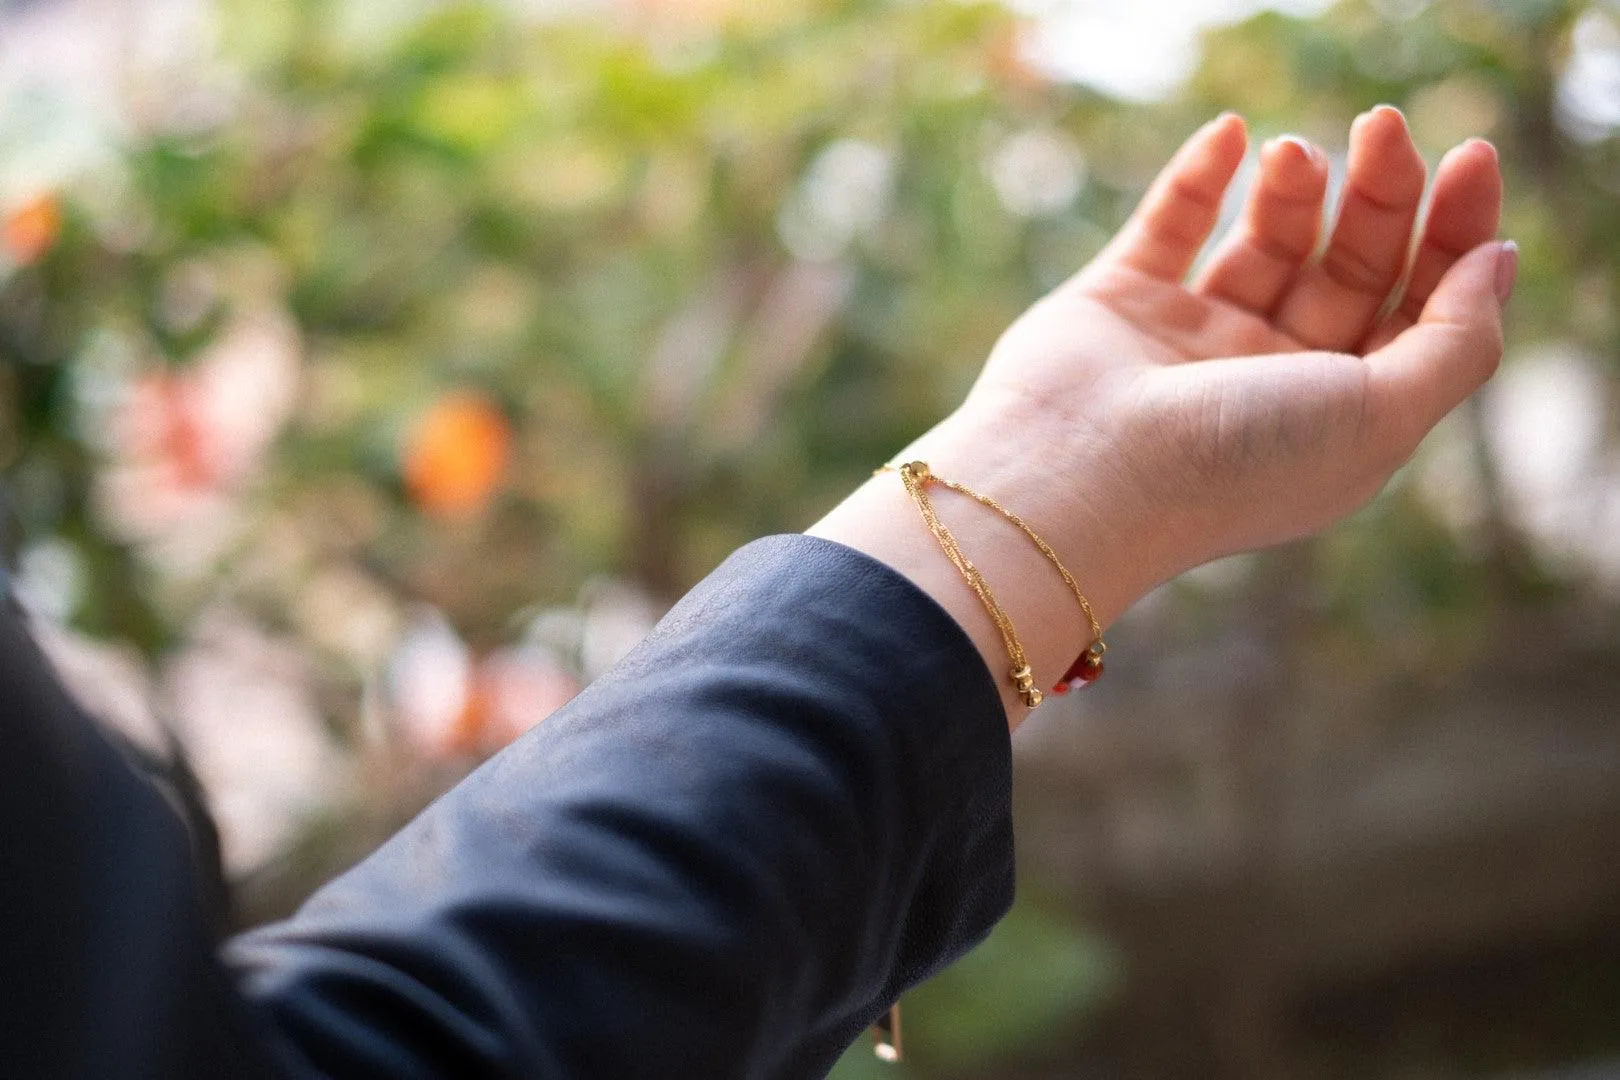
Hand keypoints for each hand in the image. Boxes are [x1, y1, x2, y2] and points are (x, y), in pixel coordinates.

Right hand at [811, 109, 1510, 724]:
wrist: (1081, 477)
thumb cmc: (1236, 461)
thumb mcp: (1383, 415)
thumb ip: (1457, 341)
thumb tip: (1499, 259)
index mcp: (1340, 412)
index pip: (1418, 308)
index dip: (1453, 234)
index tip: (1466, 159)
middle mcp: (1271, 377)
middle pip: (1351, 265)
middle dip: (1380, 194)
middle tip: (1382, 128)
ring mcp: (1193, 340)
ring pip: (1266, 241)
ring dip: (1294, 187)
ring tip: (1296, 155)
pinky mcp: (1120, 305)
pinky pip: (1169, 226)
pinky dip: (1200, 176)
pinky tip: (1229, 135)